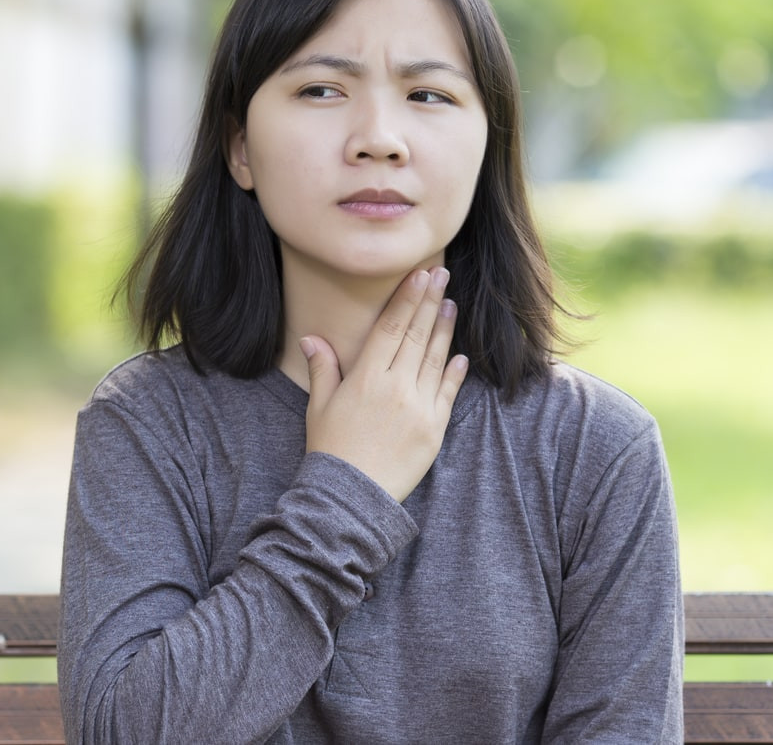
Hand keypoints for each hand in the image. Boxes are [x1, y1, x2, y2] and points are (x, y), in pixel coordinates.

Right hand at [299, 267, 467, 501]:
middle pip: (417, 335)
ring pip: (436, 359)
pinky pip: (447, 393)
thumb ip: (323, 369)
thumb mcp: (320, 406)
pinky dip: (455, 373)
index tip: (420, 275)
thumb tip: (312, 338)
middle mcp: (396, 387)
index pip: (391, 327)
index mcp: (366, 377)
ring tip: (451, 304)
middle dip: (430, 302)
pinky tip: (460, 356)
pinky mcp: (434, 429)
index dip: (407, 299)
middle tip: (442, 275)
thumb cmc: (331, 449)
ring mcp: (418, 408)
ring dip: (445, 329)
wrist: (350, 497)